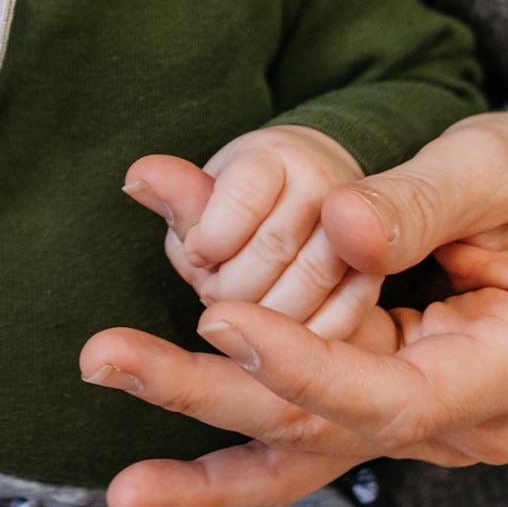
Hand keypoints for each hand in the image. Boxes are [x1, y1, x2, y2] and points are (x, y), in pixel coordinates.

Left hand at [81, 109, 507, 506]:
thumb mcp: (499, 167)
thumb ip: (421, 197)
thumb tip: (337, 223)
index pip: (392, 394)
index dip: (302, 364)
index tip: (220, 316)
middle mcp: (462, 422)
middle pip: (323, 431)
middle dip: (209, 397)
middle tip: (107, 357)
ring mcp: (416, 423)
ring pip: (301, 454)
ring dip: (202, 459)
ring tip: (117, 487)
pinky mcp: (373, 404)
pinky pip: (295, 439)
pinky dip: (224, 457)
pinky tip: (147, 487)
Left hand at [131, 124, 378, 339]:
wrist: (323, 209)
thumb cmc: (250, 202)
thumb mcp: (213, 193)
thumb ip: (184, 197)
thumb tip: (136, 179)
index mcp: (278, 157)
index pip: (240, 197)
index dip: (209, 237)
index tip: (199, 252)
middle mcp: (328, 189)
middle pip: (270, 248)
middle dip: (229, 285)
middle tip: (214, 289)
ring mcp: (359, 238)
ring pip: (301, 293)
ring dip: (258, 320)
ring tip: (242, 314)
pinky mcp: (370, 283)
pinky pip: (334, 324)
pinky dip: (294, 344)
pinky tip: (271, 349)